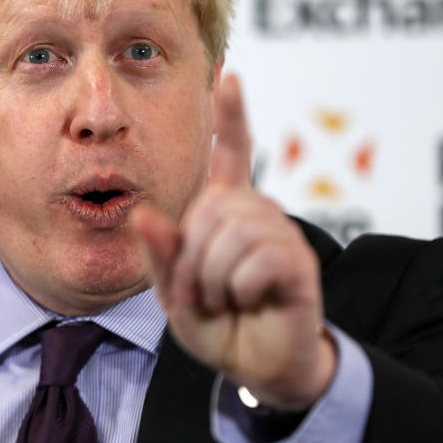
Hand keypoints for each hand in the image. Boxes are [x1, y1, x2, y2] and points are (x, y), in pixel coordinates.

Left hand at [130, 75, 336, 410]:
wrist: (257, 368)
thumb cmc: (219, 325)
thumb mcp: (175, 293)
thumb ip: (159, 255)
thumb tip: (144, 213)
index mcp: (226, 214)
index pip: (232, 155)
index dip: (232, 116)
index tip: (229, 75)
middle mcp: (258, 215)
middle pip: (212, 207)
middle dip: (192, 258)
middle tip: (201, 292)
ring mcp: (281, 236)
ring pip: (232, 233)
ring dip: (214, 277)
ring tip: (226, 298)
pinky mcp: (299, 264)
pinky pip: (256, 260)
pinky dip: (239, 289)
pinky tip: (250, 300)